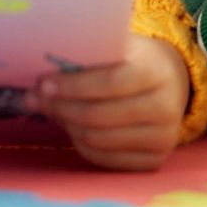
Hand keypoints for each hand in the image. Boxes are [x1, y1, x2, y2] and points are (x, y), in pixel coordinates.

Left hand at [37, 35, 189, 170]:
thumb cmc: (133, 59)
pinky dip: (81, 144)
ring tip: (53, 110)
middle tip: (36, 99)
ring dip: (67, 125)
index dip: (72, 86)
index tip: (42, 84)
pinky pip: (105, 159)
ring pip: (98, 140)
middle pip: (99, 116)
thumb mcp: (117, 46)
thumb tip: (42, 80)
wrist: (171, 80)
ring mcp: (164, 138)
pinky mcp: (155, 160)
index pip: (109, 83)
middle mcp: (166, 107)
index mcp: (156, 71)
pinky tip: (72, 127)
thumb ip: (87, 56)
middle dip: (60, 107)